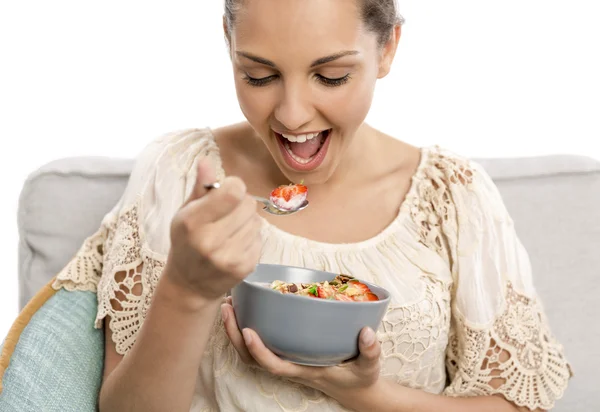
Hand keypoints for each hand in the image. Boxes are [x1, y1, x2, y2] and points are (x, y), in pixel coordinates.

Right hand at [165, 158, 261, 300]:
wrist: (189, 285)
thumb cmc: (187, 242)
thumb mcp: (186, 213)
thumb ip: (200, 187)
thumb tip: (206, 160)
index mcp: (192, 222)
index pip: (233, 191)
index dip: (233, 187)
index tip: (225, 193)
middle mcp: (209, 241)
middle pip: (249, 204)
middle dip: (241, 204)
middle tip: (228, 214)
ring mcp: (228, 257)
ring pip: (257, 221)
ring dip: (247, 222)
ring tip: (230, 231)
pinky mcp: (244, 267)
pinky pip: (260, 239)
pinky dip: (251, 239)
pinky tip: (235, 246)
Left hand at [220, 297, 381, 392]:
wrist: (356, 390)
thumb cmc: (359, 378)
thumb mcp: (369, 367)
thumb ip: (370, 351)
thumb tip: (367, 332)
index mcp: (304, 371)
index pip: (274, 366)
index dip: (258, 350)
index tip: (248, 330)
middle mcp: (289, 367)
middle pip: (251, 358)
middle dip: (235, 334)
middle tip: (227, 306)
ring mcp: (286, 360)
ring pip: (250, 353)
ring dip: (235, 330)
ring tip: (229, 304)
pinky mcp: (287, 353)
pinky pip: (260, 344)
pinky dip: (247, 328)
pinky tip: (247, 309)